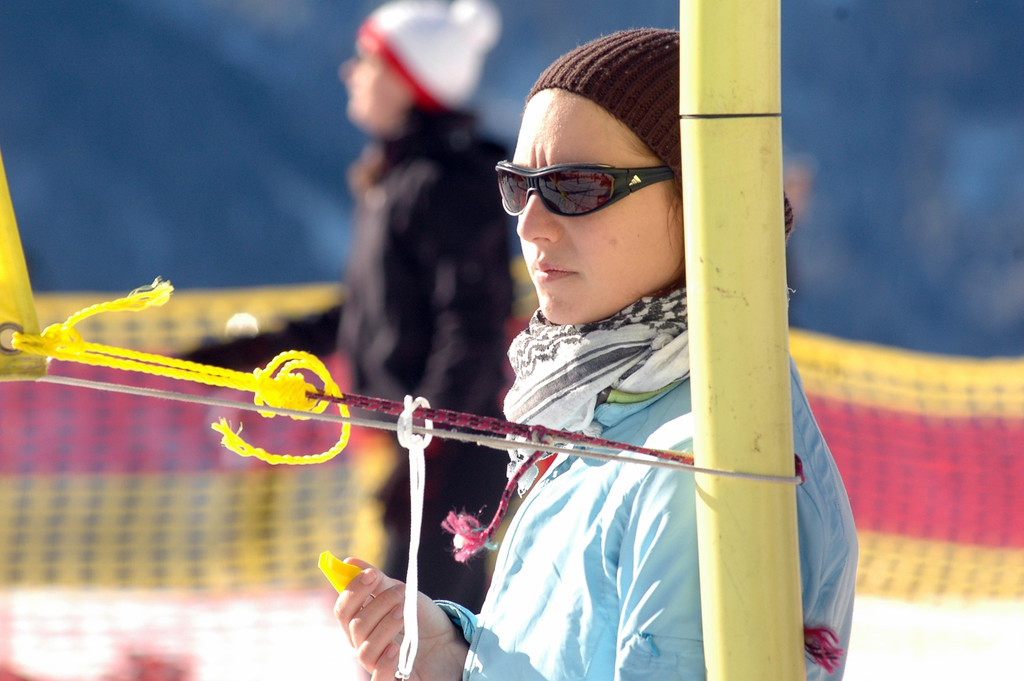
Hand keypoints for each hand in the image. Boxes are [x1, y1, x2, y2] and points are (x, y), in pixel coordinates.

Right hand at [334, 558, 469, 680]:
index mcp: (362, 622)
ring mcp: (376, 664)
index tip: (371, 574)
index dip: (353, 590)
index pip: (343, 609)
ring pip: (364, 649)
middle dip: (377, 605)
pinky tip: (395, 649)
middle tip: (401, 592)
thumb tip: (349, 562)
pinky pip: (377, 679)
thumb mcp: (403, 596)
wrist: (450, 644)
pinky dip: (384, 663)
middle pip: (354, 626)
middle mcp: (363, 644)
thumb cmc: (423, 620)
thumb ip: (378, 581)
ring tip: (404, 613)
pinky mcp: (391, 680)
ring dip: (385, 626)